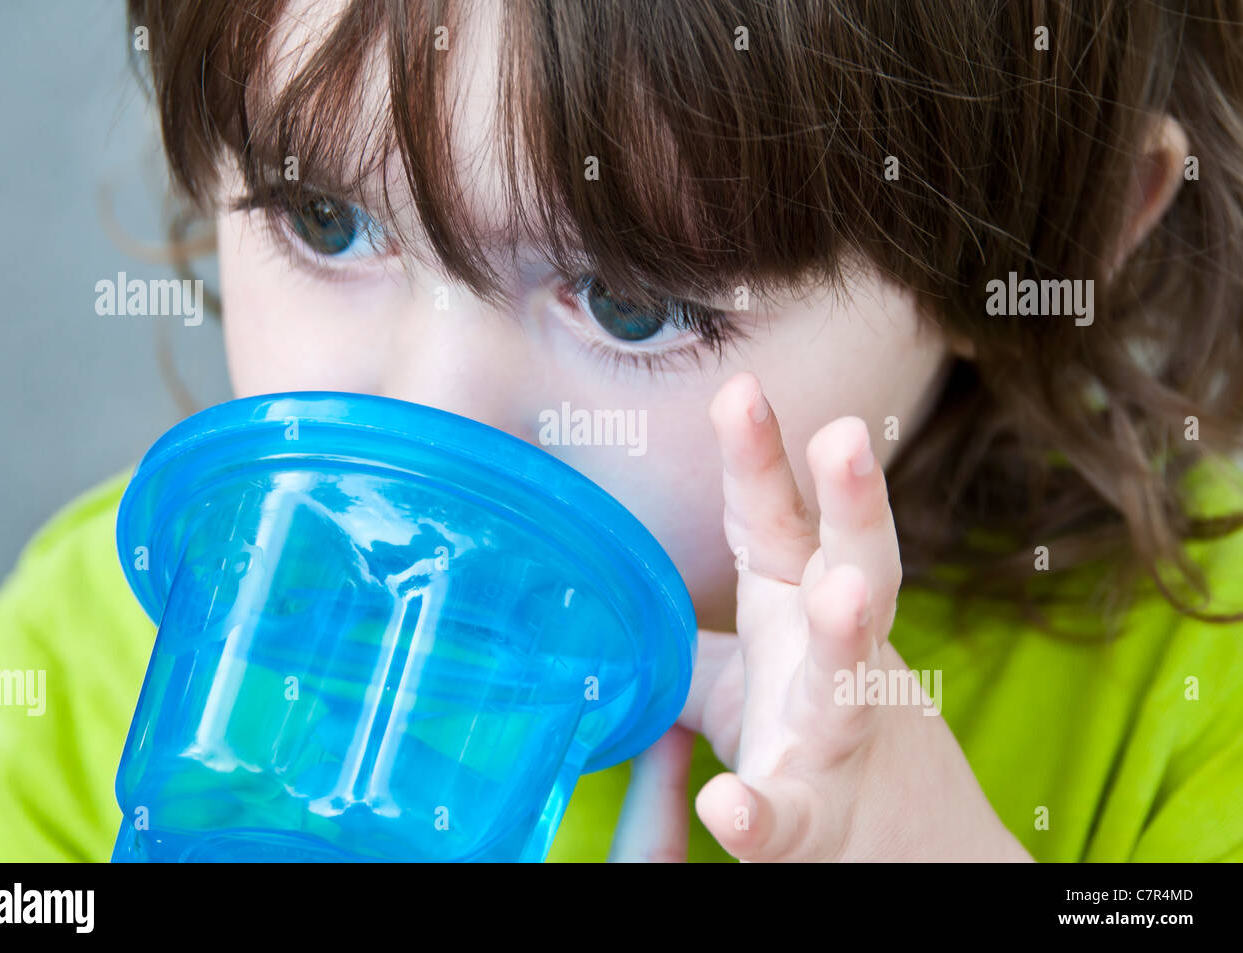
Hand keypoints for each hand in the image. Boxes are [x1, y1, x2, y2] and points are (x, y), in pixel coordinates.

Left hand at [611, 372, 1031, 861]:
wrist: (898, 850)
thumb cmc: (812, 744)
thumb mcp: (744, 677)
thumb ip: (692, 638)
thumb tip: (617, 607)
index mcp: (799, 610)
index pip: (779, 518)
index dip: (759, 456)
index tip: (739, 388)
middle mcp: (831, 658)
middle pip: (850, 567)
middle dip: (853, 503)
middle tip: (846, 435)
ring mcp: (834, 736)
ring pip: (847, 680)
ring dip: (846, 636)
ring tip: (844, 595)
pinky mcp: (818, 820)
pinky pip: (785, 815)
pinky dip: (758, 811)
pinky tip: (727, 804)